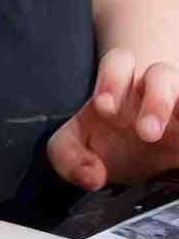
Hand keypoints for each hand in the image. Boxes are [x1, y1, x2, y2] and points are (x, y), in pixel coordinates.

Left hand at [49, 49, 178, 188]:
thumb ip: (69, 156)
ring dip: (177, 111)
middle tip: (145, 132)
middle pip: (162, 75)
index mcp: (121, 85)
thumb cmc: (108, 140)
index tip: (103, 108)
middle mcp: (155, 92)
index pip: (119, 63)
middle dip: (155, 100)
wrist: (140, 152)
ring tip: (167, 140)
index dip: (112, 79)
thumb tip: (90, 175)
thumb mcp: (78, 145)